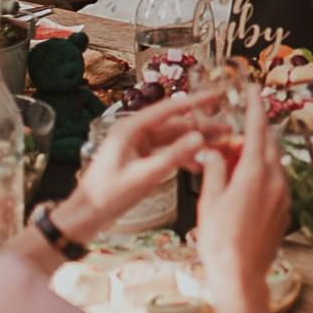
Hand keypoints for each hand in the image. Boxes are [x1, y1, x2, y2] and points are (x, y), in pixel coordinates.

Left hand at [59, 91, 206, 243]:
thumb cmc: (107, 195)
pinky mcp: (139, 158)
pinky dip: (182, 156)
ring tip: (219, 147)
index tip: (216, 95)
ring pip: (173, 139)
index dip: (195, 102)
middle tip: (227, 129)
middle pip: (174, 125)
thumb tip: (199, 138)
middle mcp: (134, 132)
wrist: (85, 216)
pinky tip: (199, 164)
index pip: (169, 108)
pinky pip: (166, 152)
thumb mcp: (144, 176)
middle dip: (201, 127)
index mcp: (131, 128)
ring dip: (194, 143)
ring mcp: (137, 145)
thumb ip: (173, 156)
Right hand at [194, 85, 289, 302]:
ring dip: (256, 155)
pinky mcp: (284, 211)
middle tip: (233, 133)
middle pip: (268, 144)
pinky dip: (262, 174)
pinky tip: (244, 185)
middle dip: (253, 133)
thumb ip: (215, 170)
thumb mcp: (209, 201)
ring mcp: (283, 196)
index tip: (254, 89)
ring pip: (273, 163)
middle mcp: (275, 180)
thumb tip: (214, 152)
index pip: (257, 129)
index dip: (255, 106)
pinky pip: (275, 182)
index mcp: (255, 173)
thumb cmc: (220, 241)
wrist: (241, 276)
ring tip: (233, 161)